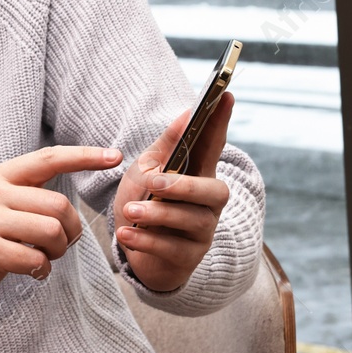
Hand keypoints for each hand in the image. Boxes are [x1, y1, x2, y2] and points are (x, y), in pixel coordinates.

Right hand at [0, 145, 122, 316]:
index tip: (115, 156)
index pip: (47, 159)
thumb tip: (70, 203)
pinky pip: (36, 259)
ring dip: (56, 252)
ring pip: (51, 232)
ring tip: (41, 257)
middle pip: (58, 205)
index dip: (84, 156)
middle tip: (56, 246)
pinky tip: (29, 271)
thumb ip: (28, 196)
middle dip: (70, 232)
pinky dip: (41, 270)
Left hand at [113, 93, 233, 291]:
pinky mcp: (188, 257)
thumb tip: (186, 113)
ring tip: (130, 211)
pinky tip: (125, 233)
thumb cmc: (144, 204)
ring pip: (191, 221)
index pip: (213, 146)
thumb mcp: (146, 171)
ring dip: (157, 214)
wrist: (135, 252)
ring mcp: (201, 232)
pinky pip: (172, 248)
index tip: (226, 95)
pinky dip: (146, 240)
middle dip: (184, 186)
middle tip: (154, 183)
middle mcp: (207, 204)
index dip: (220, 122)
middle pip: (214, 191)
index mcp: (197, 175)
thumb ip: (166, 147)